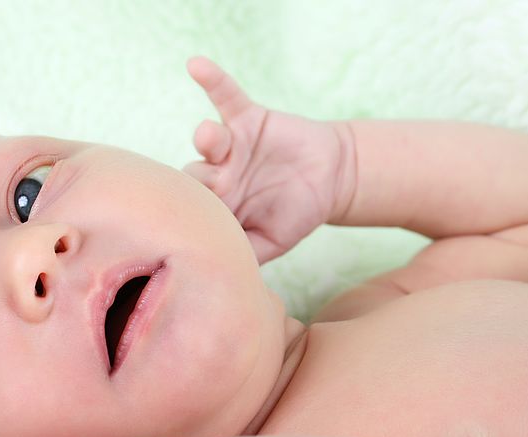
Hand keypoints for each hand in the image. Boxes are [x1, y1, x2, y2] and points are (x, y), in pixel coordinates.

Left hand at [183, 56, 355, 263]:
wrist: (332, 182)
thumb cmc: (295, 215)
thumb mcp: (271, 243)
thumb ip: (246, 256)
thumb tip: (223, 279)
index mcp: (217, 206)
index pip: (196, 211)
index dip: (195, 215)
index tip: (199, 223)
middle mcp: (217, 175)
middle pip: (196, 176)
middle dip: (202, 180)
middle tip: (217, 185)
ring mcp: (230, 147)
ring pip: (209, 140)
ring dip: (207, 138)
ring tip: (211, 137)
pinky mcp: (247, 118)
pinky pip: (226, 96)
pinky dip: (213, 80)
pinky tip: (196, 65)